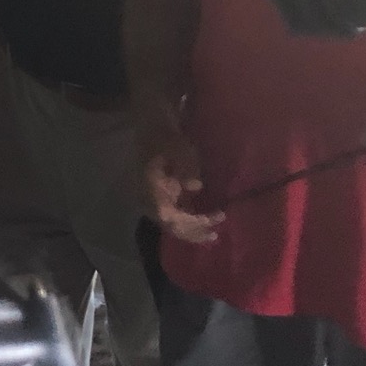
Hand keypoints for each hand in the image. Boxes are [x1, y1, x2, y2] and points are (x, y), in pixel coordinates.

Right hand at [144, 125, 222, 243]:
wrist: (154, 131)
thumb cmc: (168, 139)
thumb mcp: (178, 148)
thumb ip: (186, 168)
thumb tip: (196, 186)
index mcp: (151, 189)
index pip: (170, 216)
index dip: (191, 222)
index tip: (213, 219)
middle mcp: (150, 200)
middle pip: (170, 225)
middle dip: (193, 232)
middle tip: (215, 234)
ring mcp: (155, 201)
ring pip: (172, 224)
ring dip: (191, 230)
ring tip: (212, 234)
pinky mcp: (162, 199)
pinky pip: (174, 217)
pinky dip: (188, 222)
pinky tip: (203, 222)